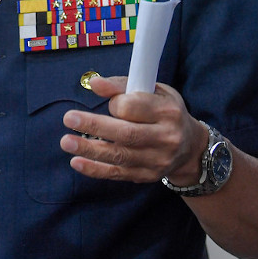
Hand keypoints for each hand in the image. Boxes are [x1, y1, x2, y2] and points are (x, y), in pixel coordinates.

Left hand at [59, 75, 207, 184]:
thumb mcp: (154, 91)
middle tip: (68, 118)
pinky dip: (95, 169)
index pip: (134, 108)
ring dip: (89, 149)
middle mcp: (165, 138)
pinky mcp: (146, 175)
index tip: (110, 102)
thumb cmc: (166, 112)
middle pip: (125, 133)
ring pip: (119, 155)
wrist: (190, 147)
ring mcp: (157, 160)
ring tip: (66, 142)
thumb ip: (123, 85)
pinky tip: (76, 162)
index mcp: (167, 112)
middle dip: (94, 125)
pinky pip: (117, 173)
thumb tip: (94, 83)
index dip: (115, 103)